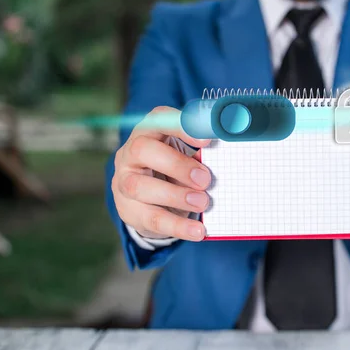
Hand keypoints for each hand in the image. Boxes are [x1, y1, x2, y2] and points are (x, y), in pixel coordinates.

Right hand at [112, 106, 210, 240]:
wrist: (149, 200)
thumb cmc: (173, 169)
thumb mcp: (186, 156)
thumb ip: (200, 153)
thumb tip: (226, 152)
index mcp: (149, 132)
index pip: (158, 119)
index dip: (181, 126)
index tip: (207, 140)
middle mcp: (130, 153)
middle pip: (143, 150)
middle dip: (176, 164)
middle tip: (205, 179)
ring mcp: (123, 181)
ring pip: (140, 186)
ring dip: (176, 195)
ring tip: (203, 203)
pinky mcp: (128, 210)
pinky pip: (151, 218)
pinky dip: (178, 226)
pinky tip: (197, 231)